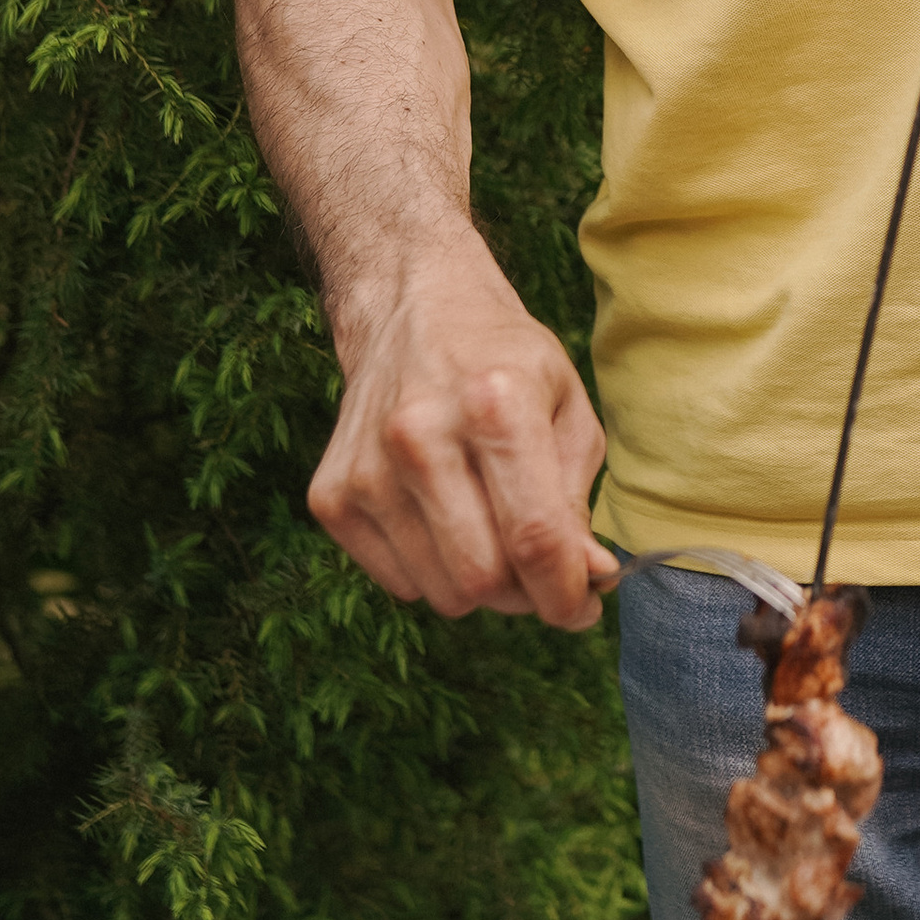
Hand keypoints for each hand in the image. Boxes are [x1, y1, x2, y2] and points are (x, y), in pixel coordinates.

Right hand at [309, 233, 617, 631]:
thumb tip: (589, 580)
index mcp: (495, 403)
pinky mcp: (330, 495)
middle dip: (526, 594)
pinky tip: (443, 517)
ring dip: (481, 585)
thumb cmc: (505, 362)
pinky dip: (433, 571)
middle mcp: (420, 434)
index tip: (585, 608)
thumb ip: (577, 501)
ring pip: (441, 591)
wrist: (412, 310)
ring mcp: (367, 468)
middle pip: (484, 577)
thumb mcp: (567, 409)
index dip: (568, 593)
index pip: (534, 537)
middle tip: (541, 569)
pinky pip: (399, 582)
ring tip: (491, 530)